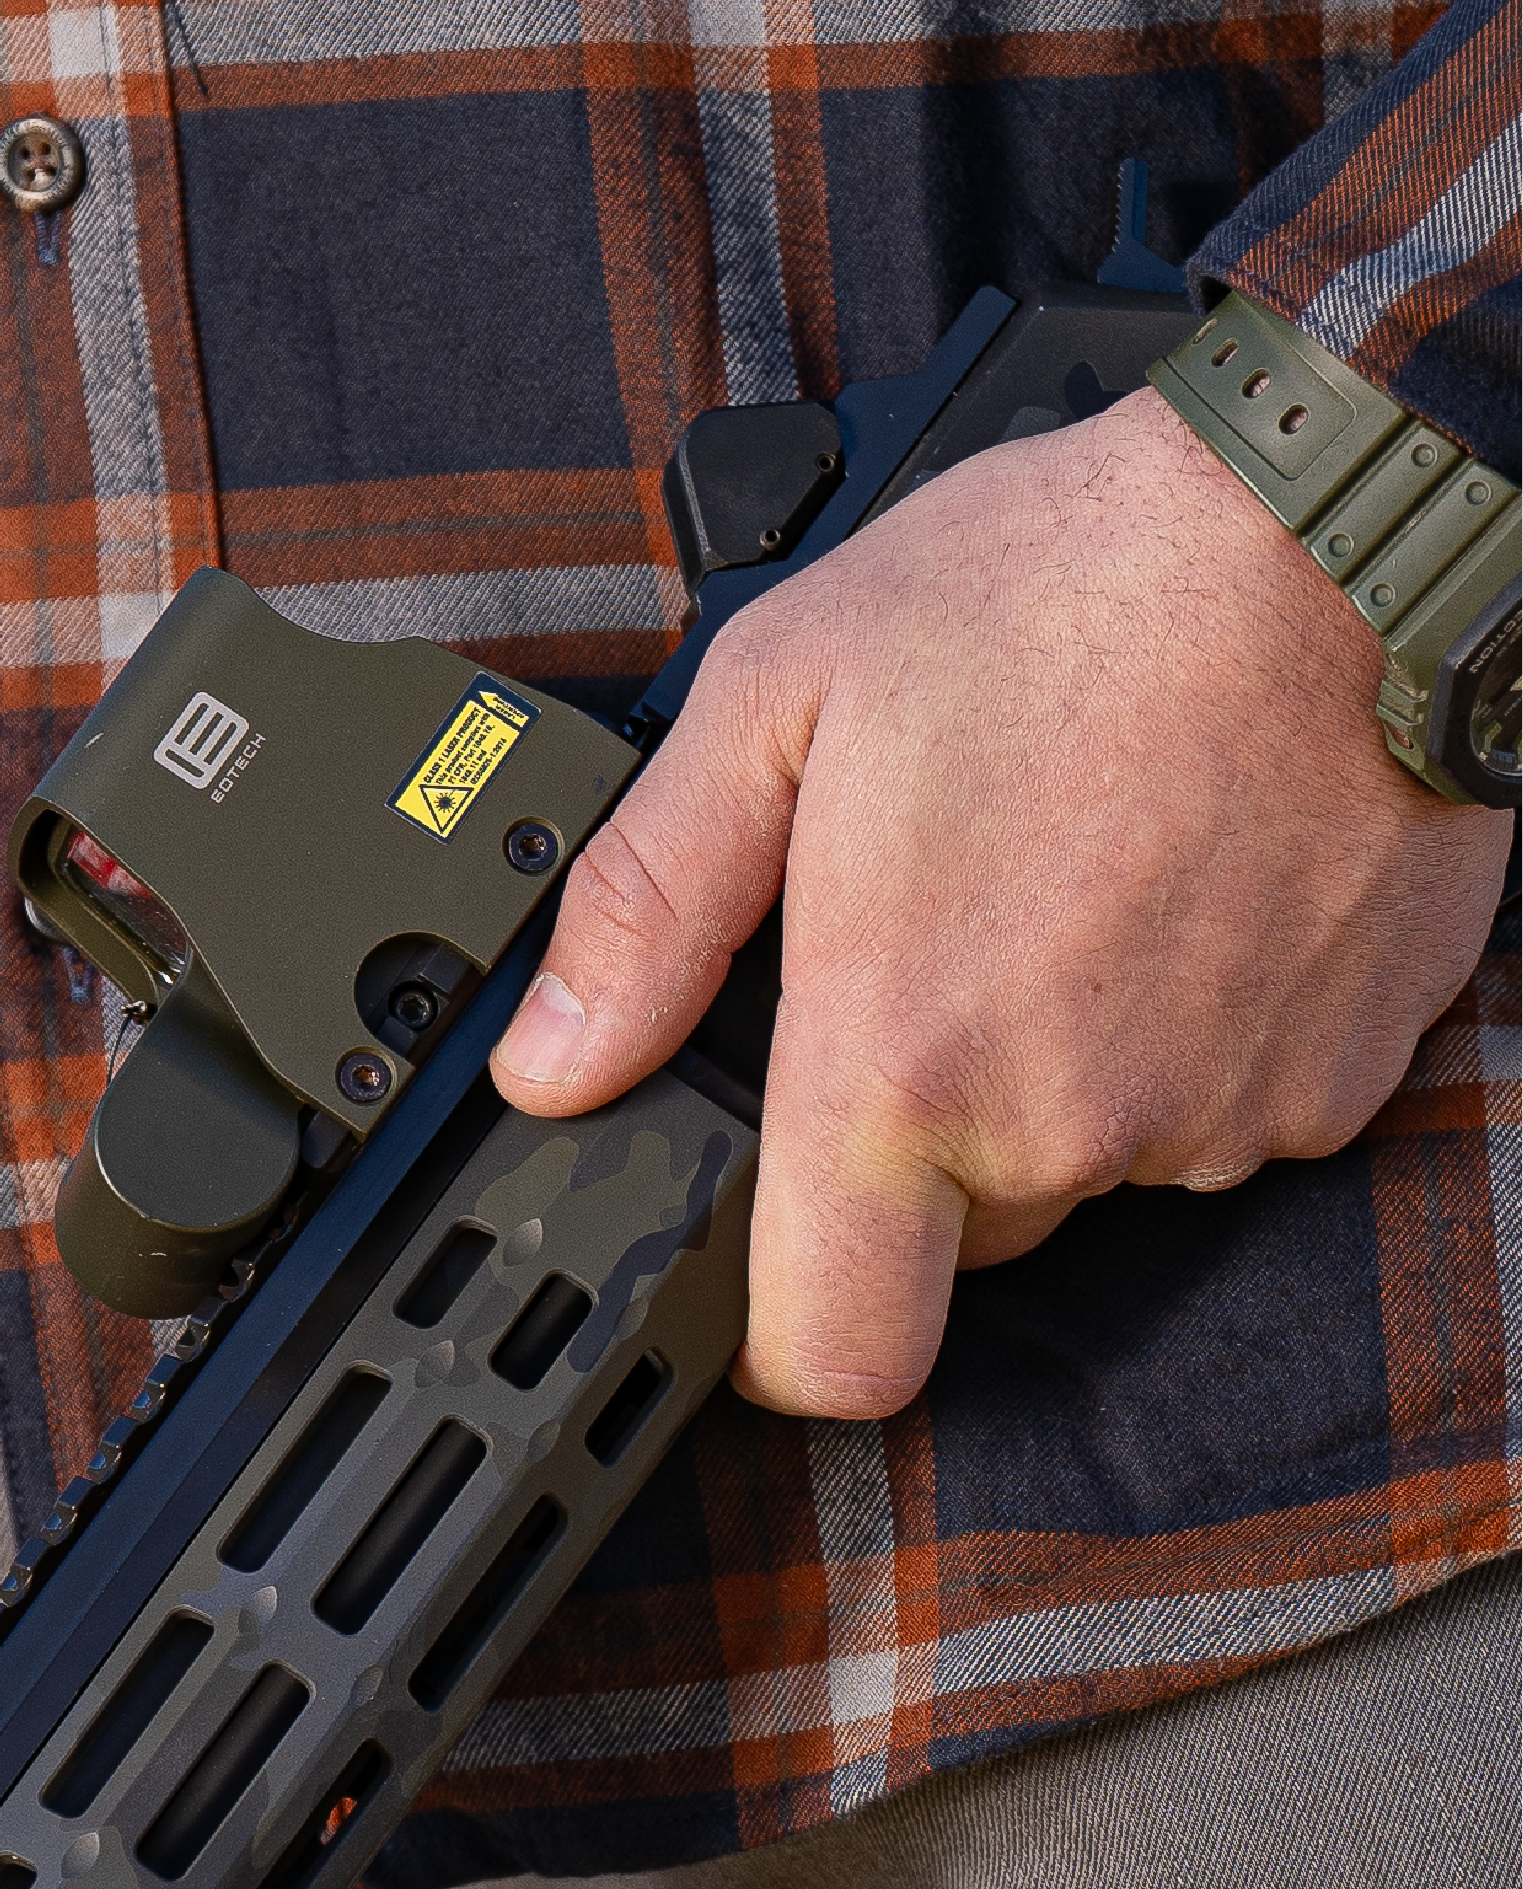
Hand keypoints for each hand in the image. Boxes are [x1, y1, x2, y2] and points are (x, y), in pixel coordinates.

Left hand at [492, 387, 1510, 1416]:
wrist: (1330, 534)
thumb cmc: (1056, 587)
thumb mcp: (773, 701)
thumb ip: (644, 908)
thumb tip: (552, 1061)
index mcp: (907, 1058)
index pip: (828, 1354)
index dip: (766, 1340)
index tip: (750, 1262)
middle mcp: (1067, 1122)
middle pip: (945, 1239)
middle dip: (903, 1136)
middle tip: (910, 949)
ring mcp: (1217, 1115)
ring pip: (1080, 1167)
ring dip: (1043, 1076)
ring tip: (1041, 887)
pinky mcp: (1335, 1081)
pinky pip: (1209, 1113)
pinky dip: (1169, 1039)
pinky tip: (1156, 893)